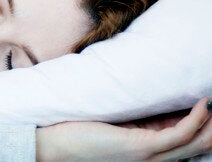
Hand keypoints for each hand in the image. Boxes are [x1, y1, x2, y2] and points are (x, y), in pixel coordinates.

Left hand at [36, 98, 210, 160]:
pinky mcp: (141, 148)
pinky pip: (179, 134)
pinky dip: (196, 118)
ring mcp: (149, 156)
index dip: (204, 124)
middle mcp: (153, 159)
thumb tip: (150, 95)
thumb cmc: (78, 132)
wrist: (53, 145)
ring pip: (197, 142)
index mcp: (148, 153)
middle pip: (200, 145)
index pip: (188, 141)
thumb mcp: (115, 123)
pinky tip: (203, 102)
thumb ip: (136, 117)